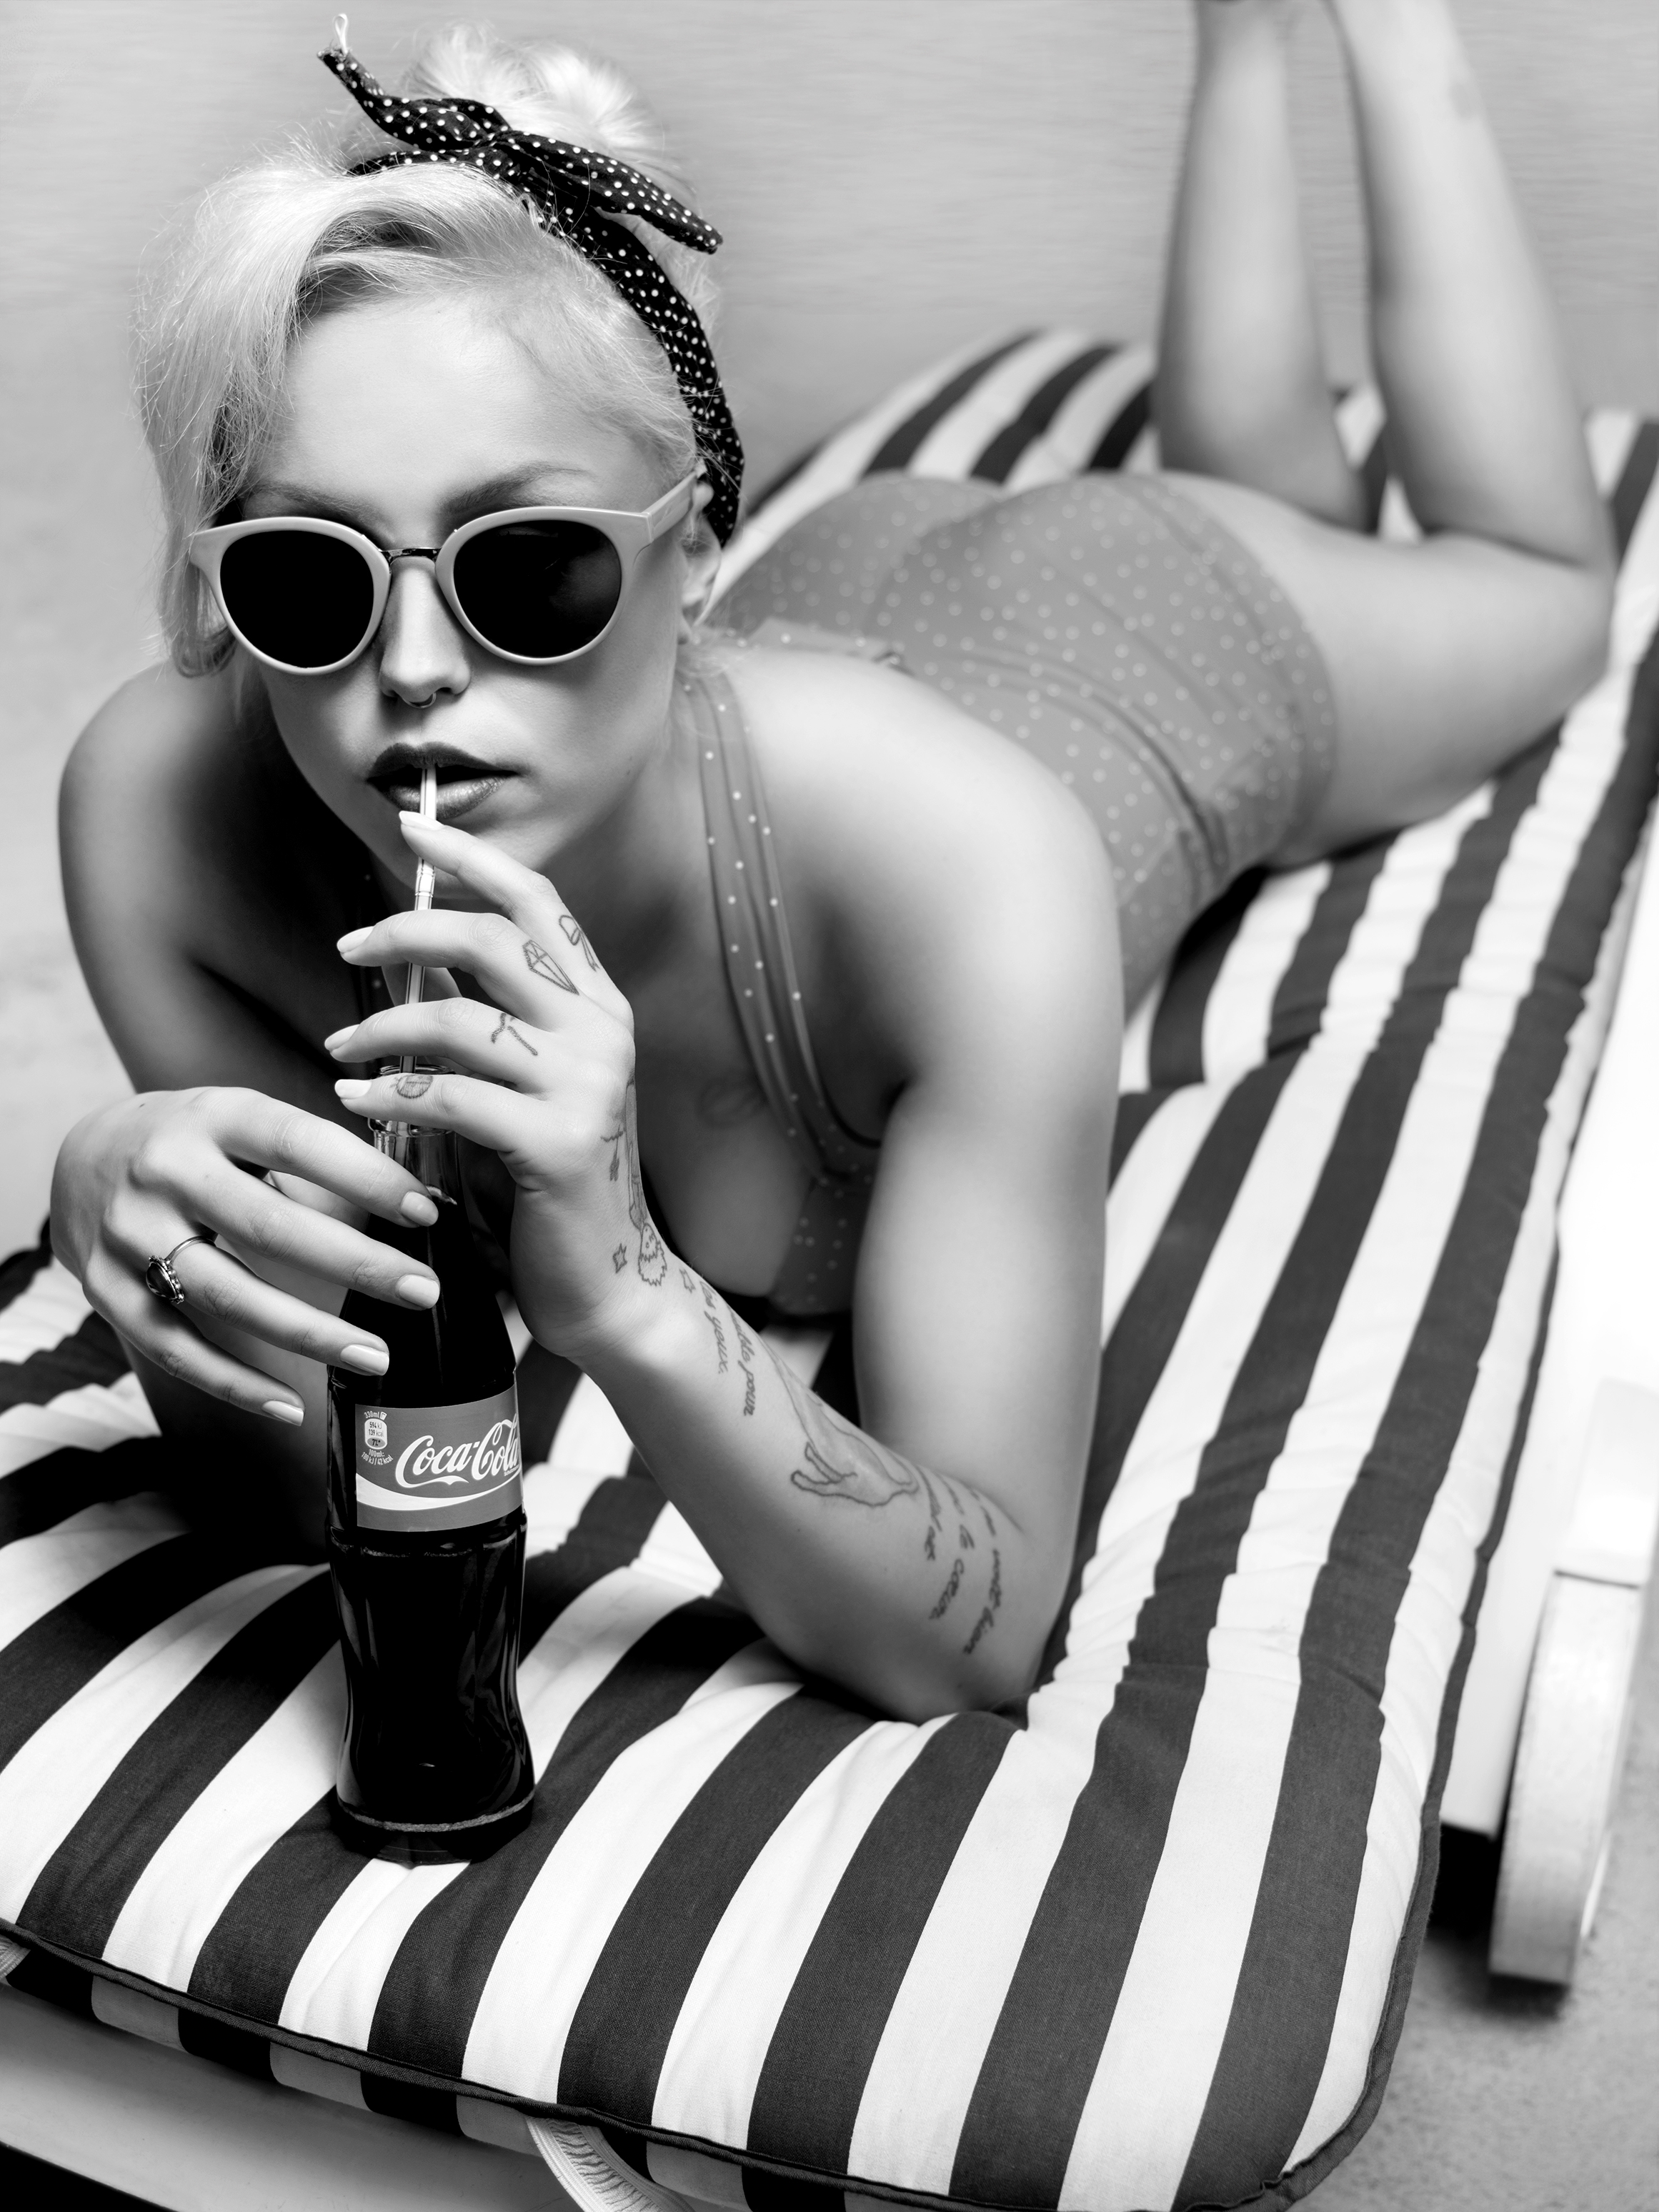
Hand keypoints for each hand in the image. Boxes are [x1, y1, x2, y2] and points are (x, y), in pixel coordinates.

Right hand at [51, 1088, 443, 1423]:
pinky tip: (291, 1405)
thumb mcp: (245, 1119)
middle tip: (422, 1291)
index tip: (426, 1213)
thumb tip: (414, 1204)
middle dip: (355, 1264)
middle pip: (268, 1227)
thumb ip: (312, 1154)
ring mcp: (128, 1233)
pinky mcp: (105, 1289)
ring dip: (308, 1334)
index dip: (367, 1178)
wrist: (82, 1154)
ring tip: (376, 1355)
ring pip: (226, 1296)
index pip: (298, 1142)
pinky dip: (235, 1383)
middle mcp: (164, 1171)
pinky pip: (175, 1348)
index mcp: (213, 1116)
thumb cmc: (197, 1141)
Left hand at [327, 812, 668, 1358]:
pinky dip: (391, 1094)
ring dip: (382, 1029)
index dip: (470, 858)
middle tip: (348, 948)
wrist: (605, 1286)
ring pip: (459, 1020)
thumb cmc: (547, 1187)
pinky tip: (357, 1099)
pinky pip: (452, 1098)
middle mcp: (604, 1033)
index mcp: (600, 1007)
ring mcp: (589, 1087)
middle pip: (491, 941)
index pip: (537, 903)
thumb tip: (414, 959)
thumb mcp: (522, 1086)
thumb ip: (487, 1023)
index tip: (409, 829)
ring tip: (341, 1050)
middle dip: (405, 933)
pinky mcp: (560, 1144)